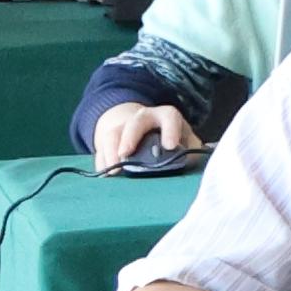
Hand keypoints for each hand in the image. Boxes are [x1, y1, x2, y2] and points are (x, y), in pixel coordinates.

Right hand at [88, 101, 202, 170]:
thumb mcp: (185, 139)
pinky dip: (103, 163)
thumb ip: (190, 149)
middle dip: (130, 137)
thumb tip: (189, 162)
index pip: (169, 117)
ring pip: (113, 135)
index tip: (169, 146)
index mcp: (166, 116)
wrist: (144, 128)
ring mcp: (122, 128)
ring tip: (113, 170)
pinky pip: (101, 150)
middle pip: (135, 123)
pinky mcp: (107, 141)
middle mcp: (142, 118)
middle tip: (126, 154)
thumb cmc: (171, 137)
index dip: (170, 130)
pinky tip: (106, 175)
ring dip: (111, 152)